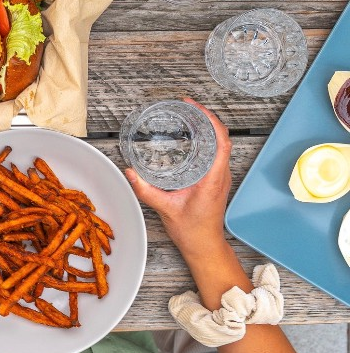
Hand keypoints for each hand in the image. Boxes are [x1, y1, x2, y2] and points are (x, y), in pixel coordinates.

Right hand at [125, 98, 231, 258]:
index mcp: (212, 178)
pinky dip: (208, 139)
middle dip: (207, 118)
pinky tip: (193, 137)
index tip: (195, 108)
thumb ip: (146, 190)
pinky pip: (217, 153)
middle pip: (223, 137)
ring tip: (190, 116)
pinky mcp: (216, 180)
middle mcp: (221, 175)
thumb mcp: (165, 208)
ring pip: (222, 144)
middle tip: (188, 107)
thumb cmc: (191, 231)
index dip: (210, 120)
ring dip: (209, 128)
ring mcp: (221, 177)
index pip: (221, 141)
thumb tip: (130, 172)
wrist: (204, 245)